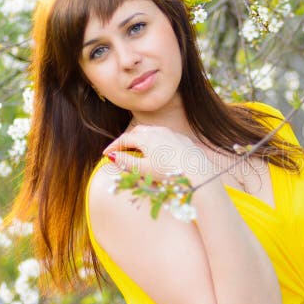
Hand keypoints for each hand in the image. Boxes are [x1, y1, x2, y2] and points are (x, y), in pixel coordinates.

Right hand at [102, 125, 216, 184]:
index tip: (106, 154)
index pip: (124, 139)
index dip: (114, 146)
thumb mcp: (144, 170)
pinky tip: (158, 150)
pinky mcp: (183, 139)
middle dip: (127, 140)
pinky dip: (156, 141)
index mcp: (146, 137)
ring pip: (152, 132)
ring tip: (137, 149)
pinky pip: (165, 136)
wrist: (198, 171)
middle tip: (120, 150)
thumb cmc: (170, 172)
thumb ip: (127, 162)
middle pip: (138, 132)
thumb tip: (112, 157)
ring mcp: (172, 134)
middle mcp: (158, 131)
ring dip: (142, 139)